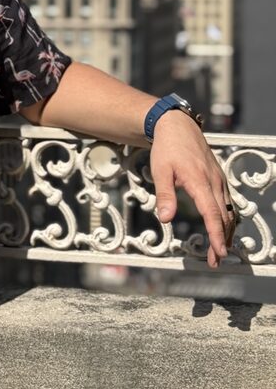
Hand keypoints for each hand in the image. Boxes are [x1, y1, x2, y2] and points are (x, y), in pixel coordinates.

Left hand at [149, 110, 235, 268]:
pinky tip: (221, 228)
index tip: (219, 253)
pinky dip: (226, 218)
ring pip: (228, 210)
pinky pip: (227, 202)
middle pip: (224, 217)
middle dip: (221, 241)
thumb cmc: (167, 149)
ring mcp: (219, 180)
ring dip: (225, 232)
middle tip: (215, 261)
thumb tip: (165, 219)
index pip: (213, 214)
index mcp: (200, 182)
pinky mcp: (218, 178)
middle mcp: (214, 182)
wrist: (177, 126)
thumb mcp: (160, 171)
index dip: (216, 235)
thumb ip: (165, 195)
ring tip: (219, 251)